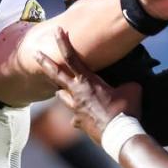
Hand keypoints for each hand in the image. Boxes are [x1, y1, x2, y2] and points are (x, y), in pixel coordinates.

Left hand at [35, 27, 141, 144]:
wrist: (119, 135)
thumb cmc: (126, 110)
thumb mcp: (132, 89)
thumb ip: (125, 84)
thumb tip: (128, 84)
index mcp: (88, 81)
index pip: (72, 58)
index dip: (63, 43)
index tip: (57, 31)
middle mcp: (77, 93)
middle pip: (56, 74)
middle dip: (45, 62)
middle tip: (35, 53)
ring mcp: (74, 108)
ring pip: (62, 95)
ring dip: (61, 90)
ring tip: (60, 88)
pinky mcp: (77, 122)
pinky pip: (74, 116)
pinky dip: (77, 115)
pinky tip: (81, 117)